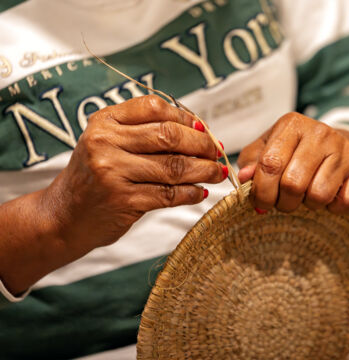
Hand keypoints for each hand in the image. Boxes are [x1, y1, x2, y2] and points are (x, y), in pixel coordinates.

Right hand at [45, 95, 225, 252]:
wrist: (62, 216)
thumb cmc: (95, 177)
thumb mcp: (108, 143)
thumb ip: (144, 132)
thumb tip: (201, 131)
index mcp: (104, 121)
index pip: (154, 107)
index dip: (186, 117)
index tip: (204, 129)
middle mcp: (105, 142)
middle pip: (169, 136)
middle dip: (202, 144)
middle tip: (217, 153)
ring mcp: (112, 172)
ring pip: (174, 166)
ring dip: (204, 170)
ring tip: (218, 173)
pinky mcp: (122, 200)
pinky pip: (169, 194)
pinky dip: (191, 193)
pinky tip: (200, 192)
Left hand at [237, 112, 348, 213]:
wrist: (334, 147)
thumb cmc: (294, 152)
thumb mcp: (266, 150)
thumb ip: (251, 163)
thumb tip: (246, 177)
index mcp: (292, 125)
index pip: (270, 164)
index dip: (262, 191)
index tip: (261, 202)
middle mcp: (321, 133)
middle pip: (293, 184)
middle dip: (284, 202)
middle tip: (285, 201)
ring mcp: (345, 149)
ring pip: (319, 195)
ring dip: (310, 205)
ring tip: (308, 195)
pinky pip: (347, 202)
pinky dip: (335, 208)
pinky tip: (330, 196)